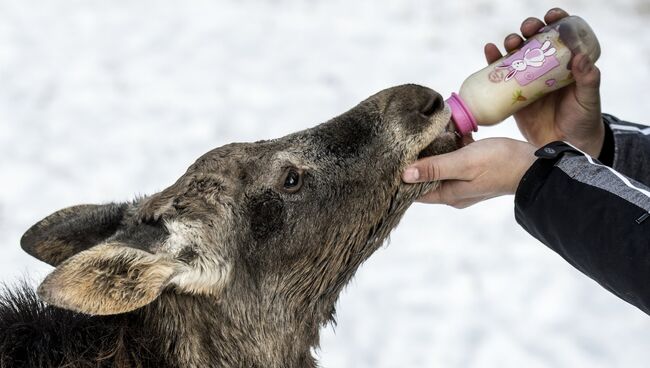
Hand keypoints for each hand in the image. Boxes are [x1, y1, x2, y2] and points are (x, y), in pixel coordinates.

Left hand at [402, 138, 536, 207]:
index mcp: (448, 195)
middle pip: (427, 176)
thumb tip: (404, 174)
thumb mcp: (463, 163)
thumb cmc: (500, 164)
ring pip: (441, 165)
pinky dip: (452, 145)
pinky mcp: (475, 169)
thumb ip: (435, 168)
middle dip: (419, 160)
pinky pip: (456, 157)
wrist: (535, 166)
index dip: (403, 176)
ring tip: (429, 132)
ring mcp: (465, 181)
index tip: (394, 159)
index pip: (415, 190)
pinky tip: (452, 131)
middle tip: (409, 140)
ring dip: (436, 150)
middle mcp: (454, 192)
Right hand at [484, 8, 603, 156]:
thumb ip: (588, 80)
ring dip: (510, 42)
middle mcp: (545, 69)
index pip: (561, 36)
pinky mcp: (512, 95)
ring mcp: (527, 81)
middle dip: (529, 29)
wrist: (564, 147)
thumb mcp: (588, 99)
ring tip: (509, 42)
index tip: (552, 17)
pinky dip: (492, 61)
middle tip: (528, 29)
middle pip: (534, 41)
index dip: (556, 22)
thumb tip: (580, 57)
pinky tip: (489, 51)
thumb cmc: (582, 121)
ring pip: (515, 55)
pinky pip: (499, 76)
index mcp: (566, 64)